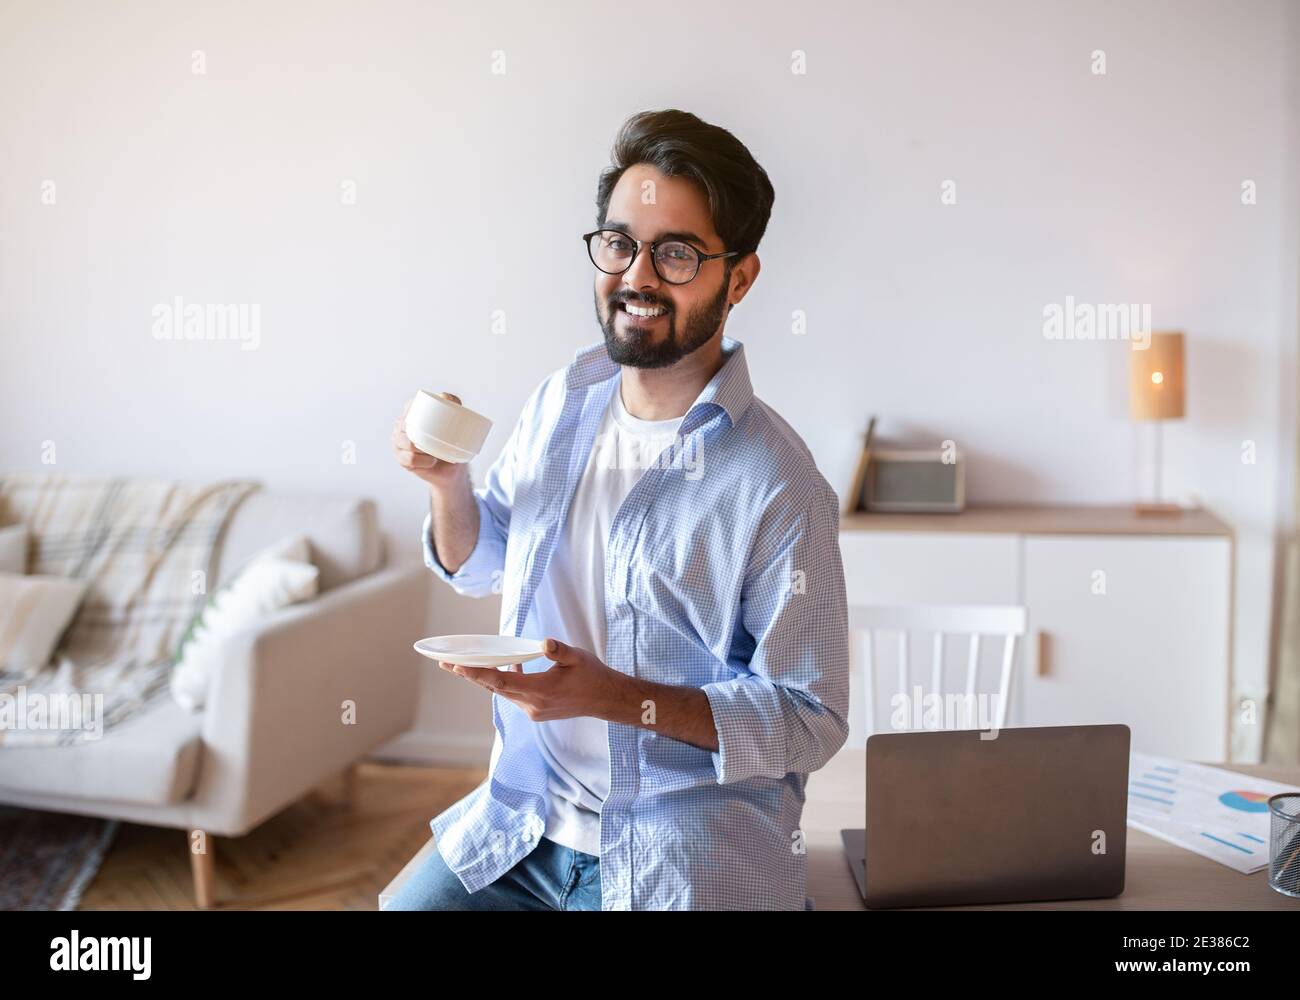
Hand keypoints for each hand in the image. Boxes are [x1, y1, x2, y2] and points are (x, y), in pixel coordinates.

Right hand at [392, 395, 467, 488]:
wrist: (451, 467)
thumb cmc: (451, 441)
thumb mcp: (455, 422)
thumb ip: (453, 404)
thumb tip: (445, 396)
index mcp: (412, 414)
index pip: (409, 406)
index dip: (416, 408)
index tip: (431, 414)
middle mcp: (401, 427)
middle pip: (403, 425)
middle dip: (418, 430)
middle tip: (437, 436)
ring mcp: (399, 443)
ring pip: (405, 442)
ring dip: (420, 448)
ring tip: (436, 452)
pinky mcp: (402, 459)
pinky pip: (408, 459)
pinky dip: (422, 460)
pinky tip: (431, 461)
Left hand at [437, 638, 627, 722]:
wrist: (605, 700)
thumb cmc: (592, 675)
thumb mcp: (576, 658)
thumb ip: (558, 651)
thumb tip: (544, 643)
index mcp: (540, 690)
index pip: (501, 681)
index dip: (478, 673)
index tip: (458, 665)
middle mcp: (532, 704)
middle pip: (494, 688)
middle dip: (471, 675)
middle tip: (446, 663)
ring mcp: (533, 710)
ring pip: (503, 692)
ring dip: (486, 679)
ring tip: (465, 666)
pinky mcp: (536, 711)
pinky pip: (514, 695)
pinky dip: (505, 682)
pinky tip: (506, 667)